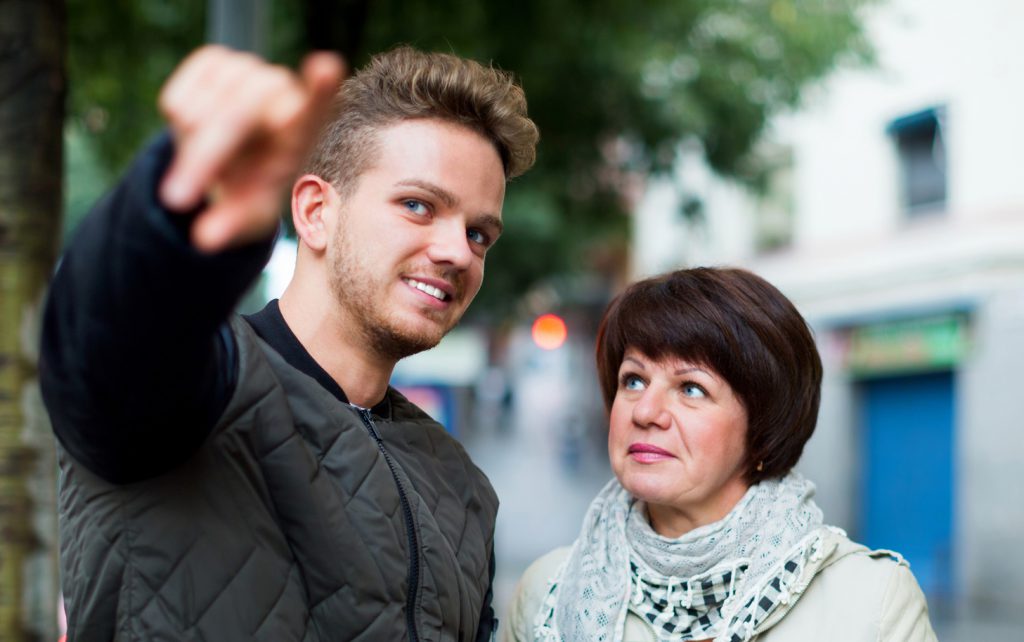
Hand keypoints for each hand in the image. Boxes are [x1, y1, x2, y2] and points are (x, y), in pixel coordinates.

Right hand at [158, 45, 344, 252]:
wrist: (232, 155)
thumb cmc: (253, 186)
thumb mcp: (251, 210)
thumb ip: (234, 224)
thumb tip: (204, 241)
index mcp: (304, 129)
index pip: (318, 106)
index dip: (320, 88)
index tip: (327, 67)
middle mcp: (281, 92)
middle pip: (237, 116)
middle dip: (202, 160)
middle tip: (176, 201)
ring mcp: (249, 70)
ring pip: (201, 109)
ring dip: (190, 146)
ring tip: (207, 161)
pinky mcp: (215, 60)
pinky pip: (178, 98)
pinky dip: (176, 126)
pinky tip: (195, 133)